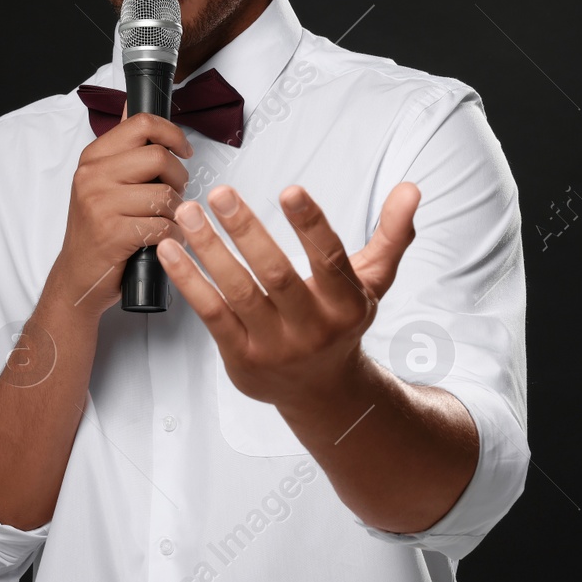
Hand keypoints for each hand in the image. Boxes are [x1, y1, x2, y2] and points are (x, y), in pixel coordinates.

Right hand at [49, 100, 191, 315]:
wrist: (78, 277)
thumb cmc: (97, 230)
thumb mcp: (102, 182)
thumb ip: (122, 146)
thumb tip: (133, 105)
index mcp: (93, 157)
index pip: (142, 124)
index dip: (172, 133)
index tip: (183, 150)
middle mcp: (92, 176)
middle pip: (159, 157)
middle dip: (178, 178)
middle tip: (172, 194)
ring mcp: (100, 204)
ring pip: (165, 194)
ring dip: (176, 212)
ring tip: (164, 221)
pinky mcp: (113, 233)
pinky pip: (164, 225)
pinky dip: (173, 236)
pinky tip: (163, 240)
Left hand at [156, 181, 420, 410]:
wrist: (321, 392)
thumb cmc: (341, 322)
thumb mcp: (374, 281)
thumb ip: (392, 234)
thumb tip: (412, 189)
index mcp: (346, 304)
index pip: (329, 258)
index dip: (310, 224)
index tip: (290, 189)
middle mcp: (312, 328)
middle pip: (276, 274)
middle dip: (246, 231)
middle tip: (221, 193)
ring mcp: (274, 346)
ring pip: (237, 292)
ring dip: (209, 250)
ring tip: (188, 213)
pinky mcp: (241, 358)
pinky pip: (211, 314)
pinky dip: (189, 281)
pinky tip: (170, 250)